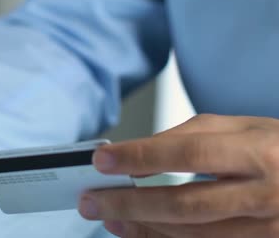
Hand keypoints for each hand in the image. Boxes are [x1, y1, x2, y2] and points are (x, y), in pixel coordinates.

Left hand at [78, 114, 278, 237]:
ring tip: (108, 216)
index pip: (191, 154)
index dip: (142, 157)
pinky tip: (139, 231)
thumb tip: (139, 153)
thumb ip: (191, 136)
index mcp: (260, 154)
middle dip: (130, 204)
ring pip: (192, 235)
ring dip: (142, 227)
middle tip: (92, 200)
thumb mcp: (243, 127)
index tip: (102, 159)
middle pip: (185, 205)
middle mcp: (265, 196)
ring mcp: (265, 230)